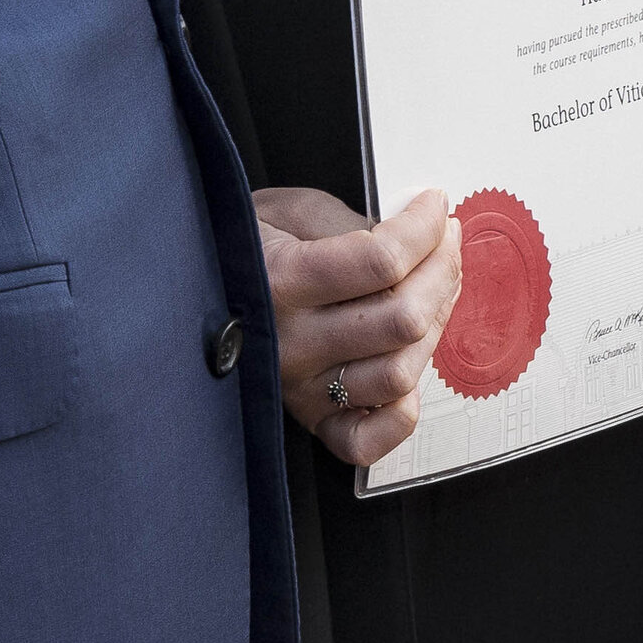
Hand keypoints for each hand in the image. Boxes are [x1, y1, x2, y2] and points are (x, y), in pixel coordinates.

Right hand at [256, 184, 461, 468]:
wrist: (198, 288)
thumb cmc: (249, 247)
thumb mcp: (291, 211)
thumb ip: (352, 223)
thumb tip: (417, 235)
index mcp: (279, 280)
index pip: (379, 260)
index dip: (423, 226)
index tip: (434, 204)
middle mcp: (290, 343)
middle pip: (402, 318)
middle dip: (441, 268)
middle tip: (444, 240)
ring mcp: (301, 389)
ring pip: (400, 373)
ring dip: (435, 323)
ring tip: (434, 288)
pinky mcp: (311, 421)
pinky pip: (370, 438)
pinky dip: (404, 409)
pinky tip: (409, 360)